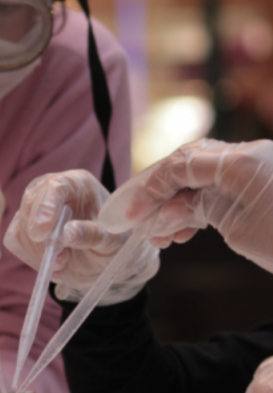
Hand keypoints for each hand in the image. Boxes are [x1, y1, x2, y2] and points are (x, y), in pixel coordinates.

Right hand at [4, 170, 158, 303]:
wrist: (104, 260)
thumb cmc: (114, 244)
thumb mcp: (113, 241)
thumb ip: (93, 234)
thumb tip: (68, 234)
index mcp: (78, 184)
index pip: (54, 186)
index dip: (45, 207)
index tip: (41, 233)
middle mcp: (53, 191)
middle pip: (31, 202)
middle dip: (39, 234)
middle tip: (58, 258)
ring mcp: (36, 209)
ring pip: (21, 225)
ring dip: (39, 251)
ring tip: (63, 265)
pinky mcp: (25, 228)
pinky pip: (15, 239)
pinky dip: (31, 257)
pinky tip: (54, 266)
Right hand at [99, 139, 272, 273]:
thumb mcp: (238, 229)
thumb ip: (198, 212)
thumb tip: (166, 214)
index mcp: (240, 162)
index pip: (180, 165)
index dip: (150, 190)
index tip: (132, 216)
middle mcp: (248, 156)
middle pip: (188, 164)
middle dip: (161, 194)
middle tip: (143, 223)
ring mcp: (255, 167)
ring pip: (201, 177)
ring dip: (177, 205)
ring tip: (163, 236)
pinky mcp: (260, 182)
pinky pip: (219, 187)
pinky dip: (198, 207)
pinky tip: (184, 231)